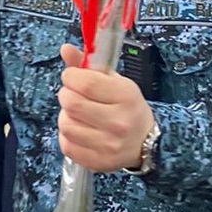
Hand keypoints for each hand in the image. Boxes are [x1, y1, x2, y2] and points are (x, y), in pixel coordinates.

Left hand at [56, 44, 151, 171]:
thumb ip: (87, 65)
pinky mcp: (99, 162)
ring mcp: (109, 145)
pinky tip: (79, 130)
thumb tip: (64, 48)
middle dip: (66, 95)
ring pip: (66, 125)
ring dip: (65, 116)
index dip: (70, 77)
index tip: (71, 77)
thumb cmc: (126, 106)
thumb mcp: (114, 81)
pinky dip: (67, 136)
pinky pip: (66, 145)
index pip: (86, 83)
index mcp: (125, 96)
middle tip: (73, 95)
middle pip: (72, 104)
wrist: (146, 140)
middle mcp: (119, 122)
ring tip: (77, 114)